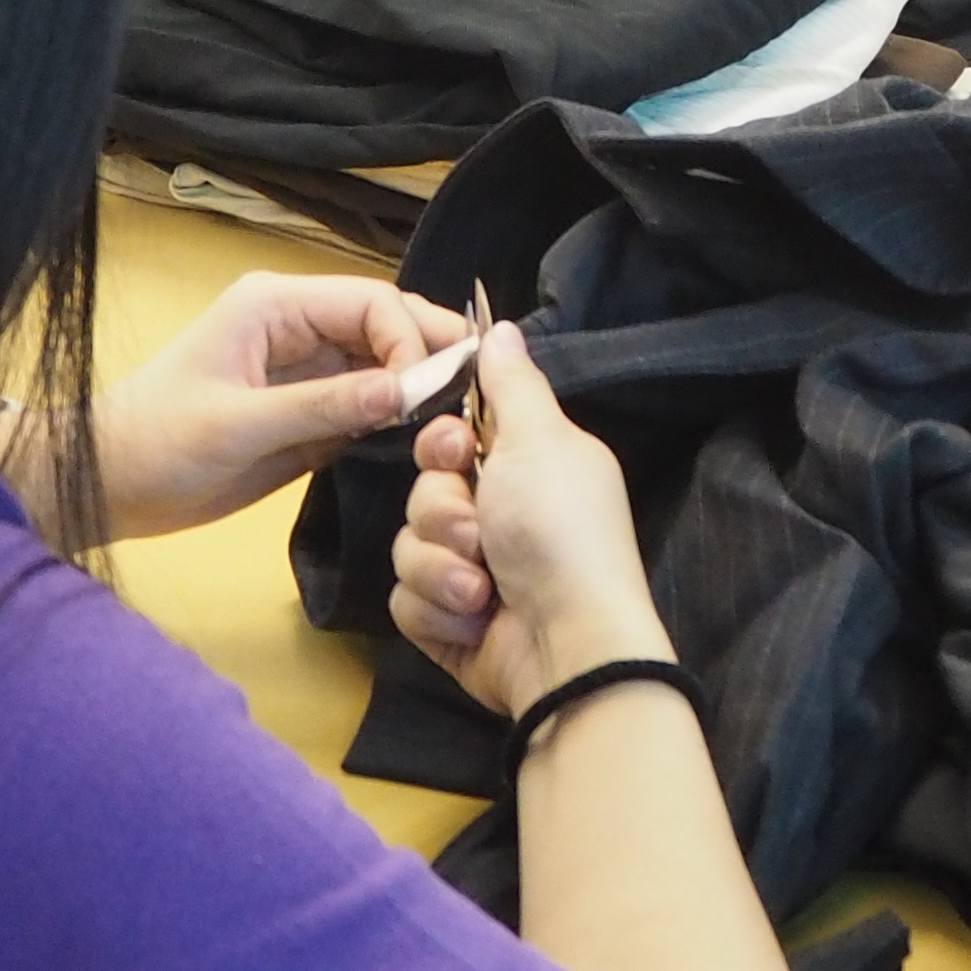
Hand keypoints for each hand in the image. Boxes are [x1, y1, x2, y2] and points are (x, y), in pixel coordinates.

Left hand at [93, 274, 458, 544]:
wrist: (109, 485)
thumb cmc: (159, 444)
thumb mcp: (239, 426)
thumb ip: (324, 406)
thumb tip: (406, 392)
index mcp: (277, 305)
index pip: (371, 302)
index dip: (410, 339)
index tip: (430, 393)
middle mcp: (299, 326)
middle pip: (385, 323)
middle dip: (430, 351)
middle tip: (477, 394)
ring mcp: (305, 368)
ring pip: (383, 362)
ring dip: (419, 385)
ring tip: (460, 418)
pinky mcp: (307, 409)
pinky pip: (366, 401)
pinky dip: (397, 416)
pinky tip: (426, 436)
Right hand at [388, 323, 666, 719]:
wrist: (565, 645)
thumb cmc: (558, 532)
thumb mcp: (541, 442)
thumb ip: (512, 385)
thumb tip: (499, 325)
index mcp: (526, 468)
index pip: (452, 436)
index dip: (442, 444)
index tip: (457, 453)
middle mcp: (499, 515)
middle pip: (423, 490)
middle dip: (443, 514)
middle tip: (479, 534)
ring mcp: (471, 572)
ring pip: (407, 546)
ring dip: (441, 567)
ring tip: (482, 590)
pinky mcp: (449, 623)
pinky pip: (406, 599)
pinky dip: (437, 610)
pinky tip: (473, 622)